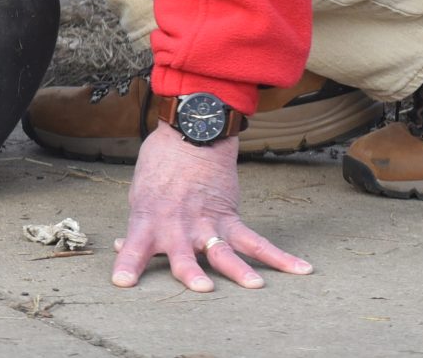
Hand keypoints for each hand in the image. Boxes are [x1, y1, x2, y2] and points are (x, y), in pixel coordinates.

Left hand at [112, 128, 311, 292]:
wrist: (192, 133)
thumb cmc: (161, 165)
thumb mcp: (140, 194)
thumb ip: (139, 226)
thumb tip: (122, 247)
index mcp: (150, 218)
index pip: (134, 246)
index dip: (128, 264)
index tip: (122, 282)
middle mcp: (178, 226)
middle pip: (184, 255)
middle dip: (191, 272)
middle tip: (201, 288)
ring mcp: (206, 223)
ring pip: (224, 252)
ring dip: (238, 270)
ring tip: (255, 285)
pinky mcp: (230, 217)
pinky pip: (256, 241)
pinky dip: (279, 257)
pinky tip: (301, 269)